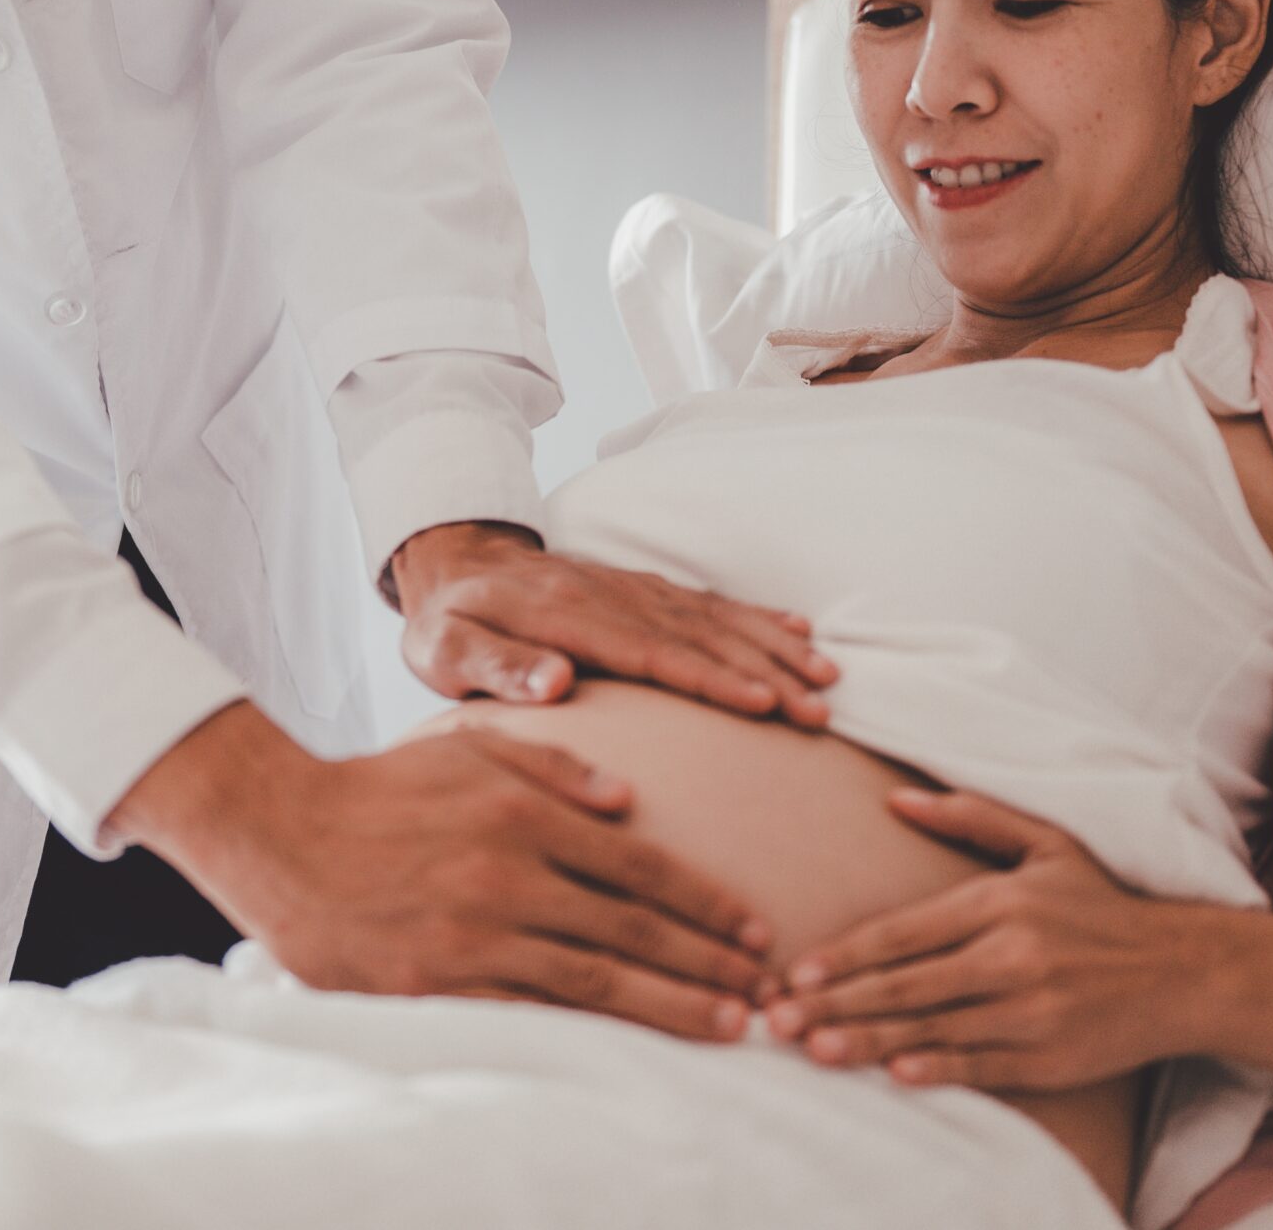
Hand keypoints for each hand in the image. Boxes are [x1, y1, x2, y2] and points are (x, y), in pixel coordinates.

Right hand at [111, 703, 775, 1040]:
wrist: (281, 834)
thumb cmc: (383, 788)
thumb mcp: (470, 748)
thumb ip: (556, 766)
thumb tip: (631, 802)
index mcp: (523, 813)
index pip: (639, 867)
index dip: (705, 902)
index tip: (755, 929)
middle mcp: (507, 876)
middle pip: (631, 930)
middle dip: (707, 962)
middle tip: (764, 990)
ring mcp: (472, 936)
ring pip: (593, 979)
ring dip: (669, 1005)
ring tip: (726, 1024)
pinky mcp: (436, 985)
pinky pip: (527, 1013)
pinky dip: (586, 1032)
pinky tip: (630, 1047)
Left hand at [388, 521, 836, 726]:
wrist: (454, 560)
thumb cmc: (447, 624)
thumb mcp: (444, 650)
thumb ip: (493, 667)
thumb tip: (553, 682)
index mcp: (564, 615)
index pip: (650, 651)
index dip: (709, 679)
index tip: (762, 705)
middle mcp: (610, 594)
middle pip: (699, 637)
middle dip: (765, 673)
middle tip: (819, 712)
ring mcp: (632, 588)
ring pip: (715, 618)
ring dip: (774, 647)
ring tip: (827, 678)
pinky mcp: (642, 588)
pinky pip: (708, 602)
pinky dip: (757, 617)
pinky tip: (799, 632)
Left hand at [763, 788, 1231, 1091]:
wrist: (1185, 970)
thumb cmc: (1103, 905)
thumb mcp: (1045, 843)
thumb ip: (970, 816)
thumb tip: (897, 796)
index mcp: (1000, 902)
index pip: (904, 932)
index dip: (844, 956)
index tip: (795, 972)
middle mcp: (1012, 956)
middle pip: (906, 984)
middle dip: (836, 1003)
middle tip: (778, 1020)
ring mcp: (1031, 1010)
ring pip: (933, 1028)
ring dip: (868, 1041)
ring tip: (815, 1050)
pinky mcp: (1051, 1057)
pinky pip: (981, 1064)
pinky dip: (938, 1069)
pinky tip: (895, 1072)